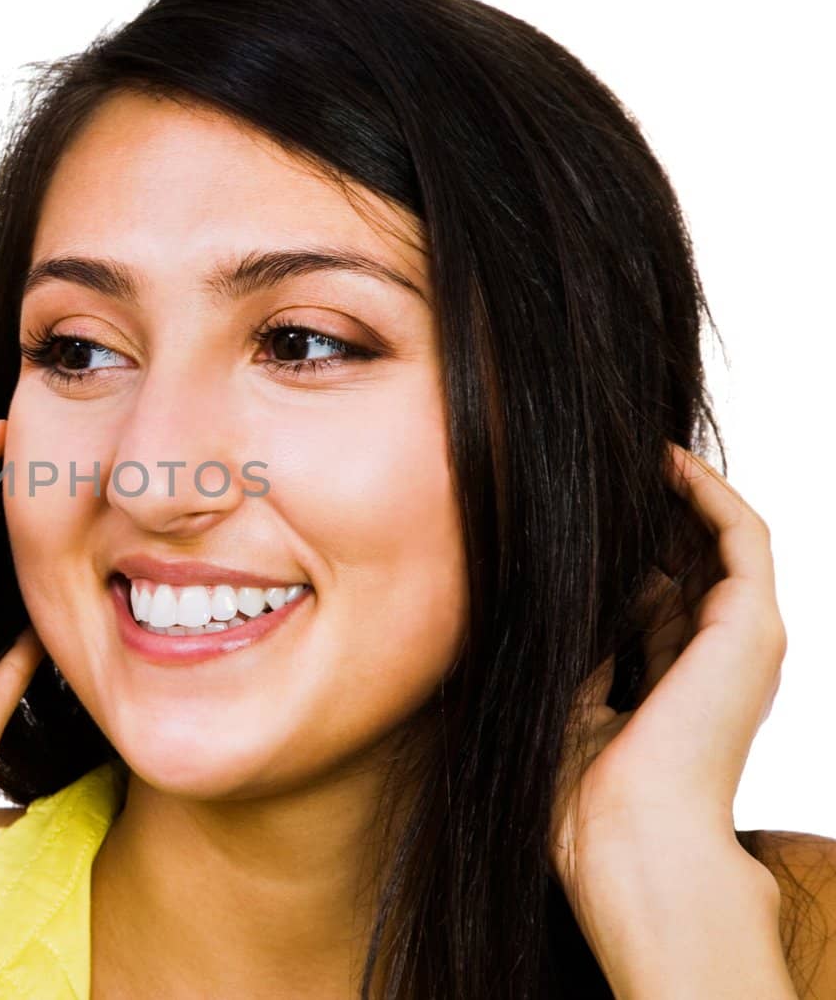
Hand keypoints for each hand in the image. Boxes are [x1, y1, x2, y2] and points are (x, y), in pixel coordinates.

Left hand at [549, 441, 786, 914]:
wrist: (628, 840)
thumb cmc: (585, 800)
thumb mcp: (565, 703)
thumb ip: (570, 651)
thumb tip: (533, 595)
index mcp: (676, 683)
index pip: (654, 592)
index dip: (616, 546)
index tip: (565, 505)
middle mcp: (718, 659)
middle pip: (688, 557)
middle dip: (645, 508)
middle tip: (597, 461)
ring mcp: (744, 642)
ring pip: (718, 536)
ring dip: (677, 487)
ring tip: (629, 444)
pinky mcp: (752, 625)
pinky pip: (740, 533)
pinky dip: (705, 490)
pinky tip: (660, 459)